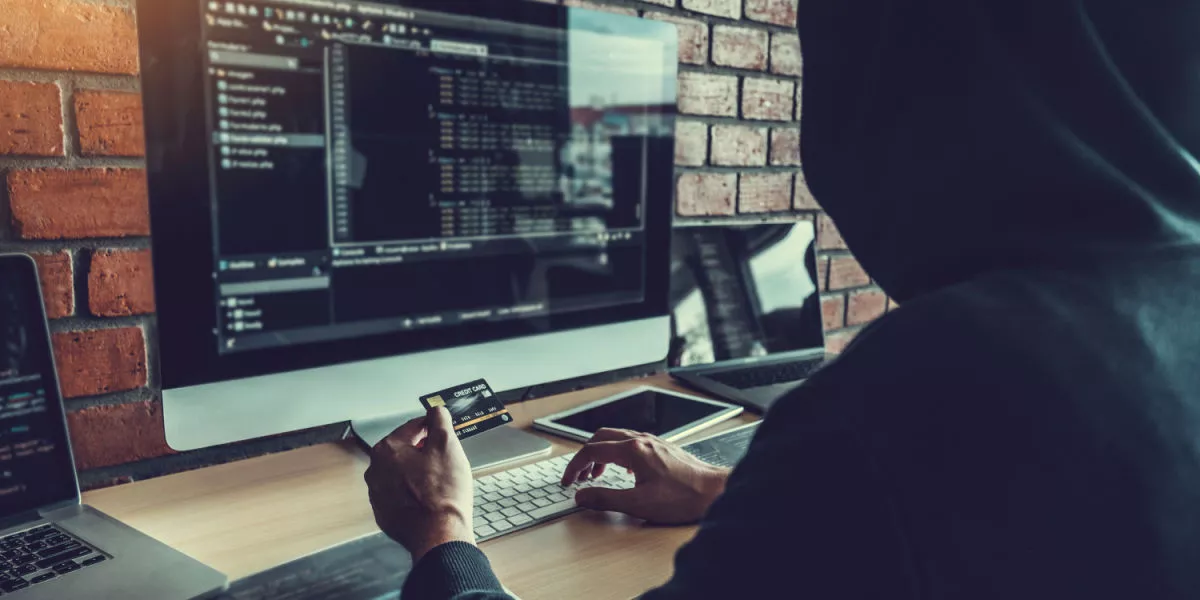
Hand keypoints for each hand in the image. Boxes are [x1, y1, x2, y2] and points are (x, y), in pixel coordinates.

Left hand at [364, 407, 473, 560]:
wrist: (439, 534)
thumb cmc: (442, 494)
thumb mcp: (448, 445)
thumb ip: (439, 420)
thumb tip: (435, 411)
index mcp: (387, 450)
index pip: (413, 427)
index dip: (433, 429)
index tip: (442, 433)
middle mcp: (376, 470)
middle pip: (405, 450)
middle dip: (424, 453)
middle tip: (444, 462)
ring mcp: (378, 494)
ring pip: (401, 473)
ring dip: (417, 473)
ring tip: (439, 482)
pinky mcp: (385, 513)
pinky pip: (400, 495)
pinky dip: (413, 493)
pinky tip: (429, 498)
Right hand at [561, 428, 729, 524]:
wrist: (714, 491)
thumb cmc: (683, 497)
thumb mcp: (638, 504)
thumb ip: (605, 499)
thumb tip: (581, 496)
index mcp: (633, 450)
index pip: (591, 451)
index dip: (574, 466)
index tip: (568, 481)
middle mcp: (642, 440)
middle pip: (601, 437)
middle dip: (585, 456)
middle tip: (578, 476)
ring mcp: (653, 442)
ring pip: (616, 438)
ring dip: (601, 454)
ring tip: (595, 474)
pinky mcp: (662, 448)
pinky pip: (631, 443)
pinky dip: (617, 454)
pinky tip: (623, 471)